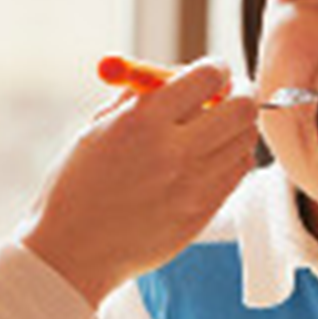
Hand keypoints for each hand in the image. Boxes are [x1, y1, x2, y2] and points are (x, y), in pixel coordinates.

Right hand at [22, 58, 258, 303]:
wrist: (72, 251)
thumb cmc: (77, 185)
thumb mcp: (97, 129)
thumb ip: (140, 97)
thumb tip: (177, 74)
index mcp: (142, 122)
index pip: (208, 76)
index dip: (216, 67)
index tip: (213, 71)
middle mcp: (174, 152)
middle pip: (241, 107)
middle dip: (240, 93)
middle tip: (230, 95)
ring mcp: (193, 187)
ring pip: (245, 140)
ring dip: (236, 127)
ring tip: (215, 130)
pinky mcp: (202, 214)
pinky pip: (237, 172)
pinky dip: (232, 157)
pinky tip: (210, 158)